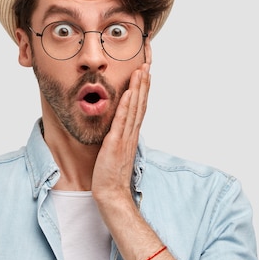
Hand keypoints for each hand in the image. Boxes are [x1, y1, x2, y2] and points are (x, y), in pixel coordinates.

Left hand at [92, 63, 150, 204]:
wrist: (111, 194)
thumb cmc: (111, 177)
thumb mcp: (115, 153)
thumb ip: (118, 140)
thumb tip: (116, 131)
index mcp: (131, 136)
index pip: (139, 109)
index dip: (143, 91)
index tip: (145, 75)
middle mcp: (131, 134)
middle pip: (140, 104)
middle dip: (144, 84)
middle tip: (147, 65)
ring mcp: (125, 138)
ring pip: (134, 108)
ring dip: (138, 89)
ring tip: (141, 71)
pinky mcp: (116, 143)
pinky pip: (122, 121)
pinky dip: (126, 106)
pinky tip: (128, 92)